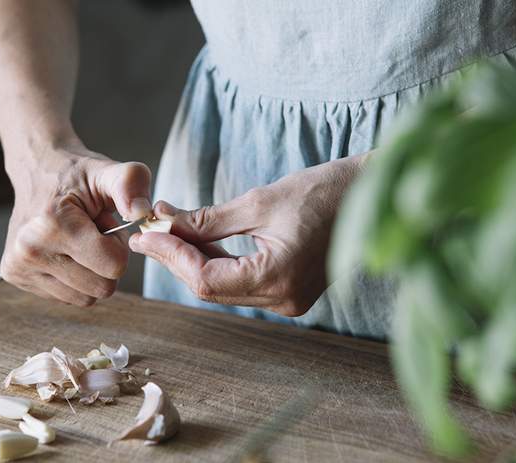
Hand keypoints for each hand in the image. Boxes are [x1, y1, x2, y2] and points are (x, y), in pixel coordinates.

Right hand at [0, 138, 151, 305]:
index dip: (119, 245)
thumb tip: (142, 213)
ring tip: (79, 241)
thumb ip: (131, 185)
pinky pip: (67, 297)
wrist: (37, 170)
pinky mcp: (15, 276)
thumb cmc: (76, 175)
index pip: (114, 266)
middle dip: (107, 262)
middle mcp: (28, 250)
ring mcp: (19, 267)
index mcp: (52, 225)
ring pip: (85, 298)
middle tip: (93, 233)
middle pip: (102, 288)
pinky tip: (65, 251)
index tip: (105, 224)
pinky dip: (74, 278)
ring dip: (91, 272)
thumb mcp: (108, 172)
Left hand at [129, 157, 362, 315]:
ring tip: (166, 231)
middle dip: (176, 257)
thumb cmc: (323, 191)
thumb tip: (165, 223)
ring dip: (193, 260)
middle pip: (210, 287)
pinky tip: (197, 240)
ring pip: (223, 287)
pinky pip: (241, 283)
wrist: (370, 195)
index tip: (146, 233)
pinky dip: (217, 262)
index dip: (170, 256)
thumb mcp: (259, 202)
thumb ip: (208, 220)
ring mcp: (288, 299)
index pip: (205, 279)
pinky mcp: (289, 290)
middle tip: (149, 230)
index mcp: (278, 279)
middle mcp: (283, 300)